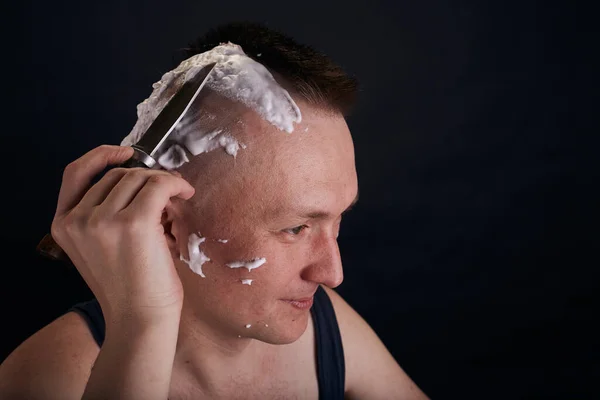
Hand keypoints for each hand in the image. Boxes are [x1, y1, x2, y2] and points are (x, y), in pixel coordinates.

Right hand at [50, 145, 194, 323]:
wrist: (140, 319)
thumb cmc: (129, 287)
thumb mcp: (99, 247)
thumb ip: (103, 213)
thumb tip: (139, 179)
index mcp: (63, 225)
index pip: (76, 173)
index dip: (101, 155)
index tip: (127, 153)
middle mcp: (77, 220)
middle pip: (116, 175)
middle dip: (145, 179)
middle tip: (167, 193)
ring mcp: (102, 220)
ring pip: (139, 178)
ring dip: (163, 184)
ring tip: (176, 203)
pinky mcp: (133, 223)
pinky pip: (159, 185)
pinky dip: (176, 184)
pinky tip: (186, 195)